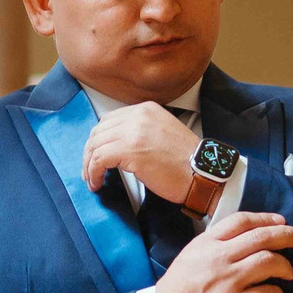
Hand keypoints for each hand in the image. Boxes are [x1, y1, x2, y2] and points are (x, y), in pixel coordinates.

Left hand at [81, 101, 200, 203]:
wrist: (203, 174)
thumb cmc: (187, 162)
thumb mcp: (162, 133)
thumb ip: (141, 131)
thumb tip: (115, 145)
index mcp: (146, 109)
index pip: (110, 120)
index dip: (99, 140)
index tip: (96, 155)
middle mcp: (138, 115)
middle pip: (99, 131)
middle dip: (89, 152)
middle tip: (89, 170)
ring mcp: (133, 131)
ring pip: (95, 145)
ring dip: (88, 165)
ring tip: (92, 179)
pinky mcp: (129, 150)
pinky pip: (98, 160)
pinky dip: (92, 173)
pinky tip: (97, 183)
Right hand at [154, 212, 292, 292]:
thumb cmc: (176, 292)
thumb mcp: (191, 257)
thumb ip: (215, 246)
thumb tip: (245, 241)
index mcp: (207, 244)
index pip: (242, 221)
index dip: (266, 218)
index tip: (280, 222)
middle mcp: (219, 258)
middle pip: (262, 237)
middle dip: (288, 235)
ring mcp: (228, 282)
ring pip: (269, 262)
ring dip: (285, 265)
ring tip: (288, 271)